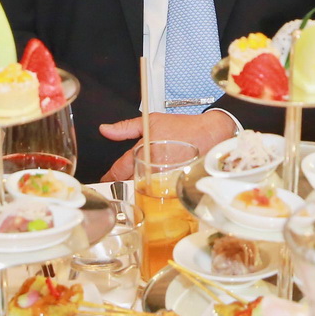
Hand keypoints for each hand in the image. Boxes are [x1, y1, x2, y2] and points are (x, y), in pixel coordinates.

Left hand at [98, 112, 234, 181]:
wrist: (209, 134)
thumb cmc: (182, 127)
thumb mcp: (151, 121)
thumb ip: (125, 128)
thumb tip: (105, 130)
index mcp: (142, 151)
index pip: (118, 170)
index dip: (109, 177)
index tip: (105, 180)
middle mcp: (152, 167)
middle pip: (128, 184)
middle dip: (122, 186)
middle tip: (118, 186)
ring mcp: (164, 178)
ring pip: (143, 191)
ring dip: (138, 191)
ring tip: (137, 188)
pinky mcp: (176, 185)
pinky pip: (160, 193)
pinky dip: (156, 193)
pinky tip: (155, 190)